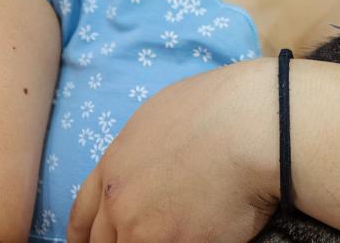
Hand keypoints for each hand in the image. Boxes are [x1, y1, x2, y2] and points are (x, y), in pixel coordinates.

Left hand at [67, 59, 277, 241]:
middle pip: (104, 242)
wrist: (257, 127)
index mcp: (114, 167)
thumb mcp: (161, 116)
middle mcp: (121, 203)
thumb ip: (141, 152)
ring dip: (154, 241)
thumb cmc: (223, 109)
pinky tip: (201, 237)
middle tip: (143, 236)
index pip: (82, 216)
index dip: (84, 237)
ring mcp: (148, 231)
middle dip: (118, 242)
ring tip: (178, 234)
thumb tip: (145, 170)